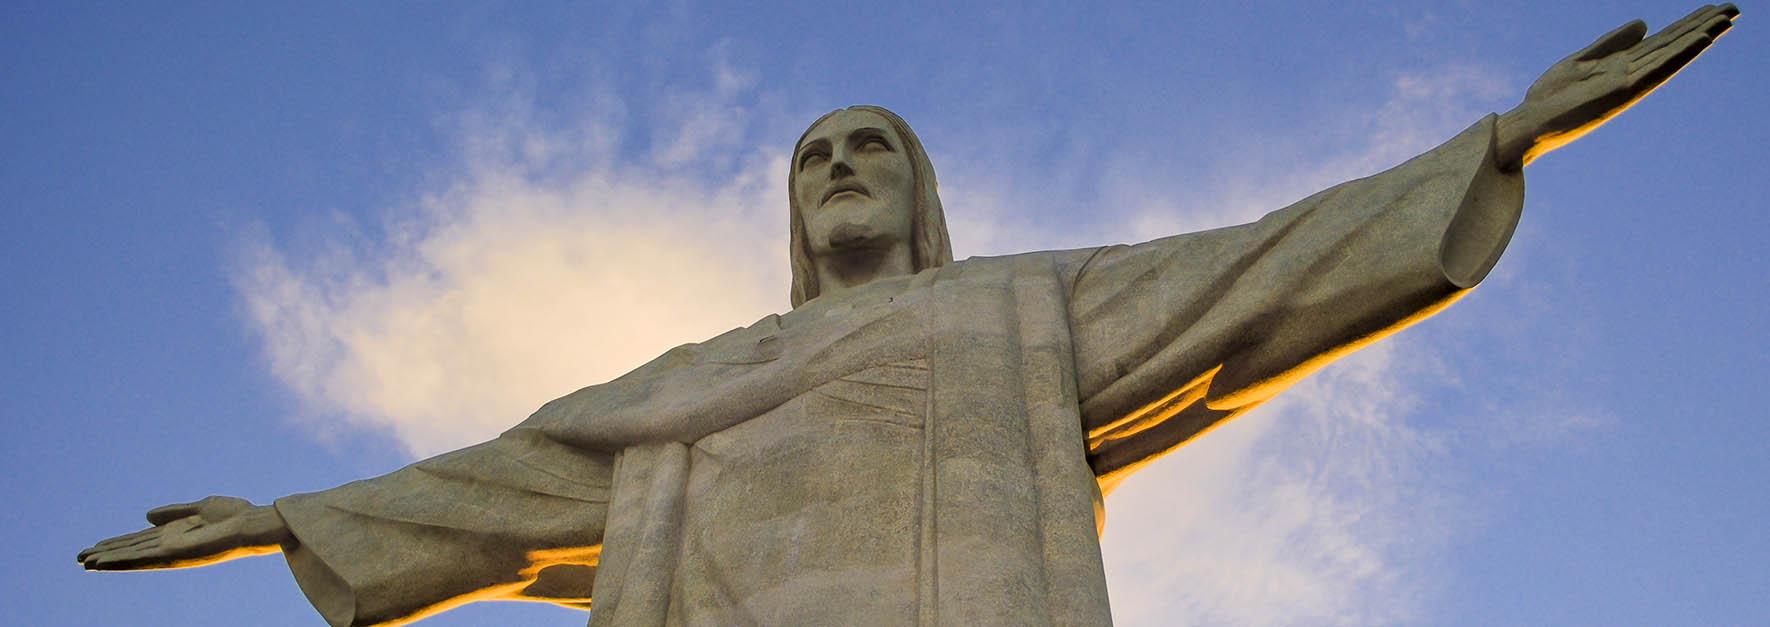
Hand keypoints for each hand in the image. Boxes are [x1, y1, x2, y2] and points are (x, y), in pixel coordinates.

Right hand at [77, 496, 290, 570]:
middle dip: (107, 554)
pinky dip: (121, 561)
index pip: (139, 540)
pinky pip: (142, 559)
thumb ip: (174, 512)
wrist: (253, 523)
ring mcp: (171, 551)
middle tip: (80, 558)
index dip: (117, 543)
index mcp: (175, 532)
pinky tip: (102, 563)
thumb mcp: (200, 507)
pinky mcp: (174, 554)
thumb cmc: (235, 515)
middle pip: (131, 550)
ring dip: (108, 559)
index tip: (95, 546)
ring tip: (84, 562)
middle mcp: (171, 544)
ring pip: (132, 557)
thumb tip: (146, 515)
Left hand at [1496, 4, 1737, 168]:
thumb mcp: (1581, 60)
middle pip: (1673, 45)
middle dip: (1702, 27)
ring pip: (1672, 55)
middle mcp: (1631, 75)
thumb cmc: (1549, 97)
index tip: (1713, 9)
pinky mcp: (1621, 92)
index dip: (1687, 25)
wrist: (1528, 124)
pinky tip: (1701, 41)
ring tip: (1727, 19)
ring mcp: (1629, 84)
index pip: (1662, 41)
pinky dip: (1680, 56)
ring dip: (1699, 37)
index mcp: (1622, 65)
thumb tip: (1645, 23)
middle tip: (1735, 8)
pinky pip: (1657, 71)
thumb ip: (1611, 43)